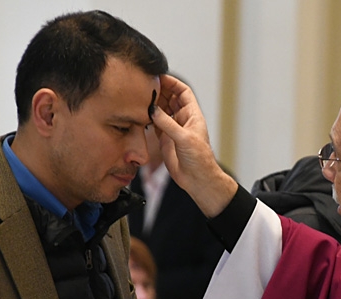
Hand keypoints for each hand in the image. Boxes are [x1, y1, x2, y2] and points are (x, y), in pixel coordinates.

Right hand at [151, 74, 237, 217]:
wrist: (197, 179)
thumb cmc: (199, 159)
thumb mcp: (184, 138)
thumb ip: (167, 123)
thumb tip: (153, 109)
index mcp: (192, 115)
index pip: (183, 92)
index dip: (172, 83)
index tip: (159, 76)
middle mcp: (183, 119)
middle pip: (170, 98)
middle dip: (159, 91)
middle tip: (145, 85)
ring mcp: (173, 129)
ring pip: (162, 110)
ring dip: (153, 104)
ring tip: (140, 98)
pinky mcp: (165, 139)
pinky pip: (155, 124)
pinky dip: (148, 118)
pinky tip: (140, 114)